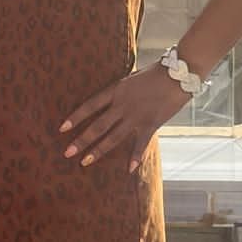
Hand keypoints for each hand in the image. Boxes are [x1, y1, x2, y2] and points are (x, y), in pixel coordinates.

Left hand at [59, 66, 185, 172]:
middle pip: (97, 125)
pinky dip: (135, 157)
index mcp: (116, 90)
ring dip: (98, 151)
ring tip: (85, 162)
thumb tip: (111, 102)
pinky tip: (129, 169)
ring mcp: (136, 115)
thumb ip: (121, 92)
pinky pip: (140, 143)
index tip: (61, 128)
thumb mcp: (132, 78)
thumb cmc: (156, 73)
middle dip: (81, 140)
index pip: (90, 105)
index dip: (75, 117)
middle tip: (67, 153)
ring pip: (113, 137)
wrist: (179, 73)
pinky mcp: (151, 123)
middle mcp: (122, 104)